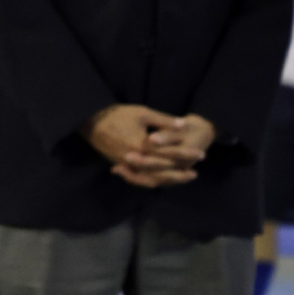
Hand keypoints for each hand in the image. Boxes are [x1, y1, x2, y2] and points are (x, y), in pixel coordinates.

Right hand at [82, 104, 196, 187]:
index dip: (187, 154)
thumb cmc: (117, 114)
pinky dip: (150, 181)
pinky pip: (138, 180)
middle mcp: (135, 160)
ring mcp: (127, 166)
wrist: (91, 121)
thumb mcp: (142, 113)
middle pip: (162, 172)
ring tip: (180, 179)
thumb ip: (164, 121)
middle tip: (195, 173)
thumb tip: (184, 125)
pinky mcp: (120, 166)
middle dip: (180, 173)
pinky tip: (160, 180)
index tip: (201, 154)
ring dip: (167, 181)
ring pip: (150, 180)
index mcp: (142, 146)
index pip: (170, 154)